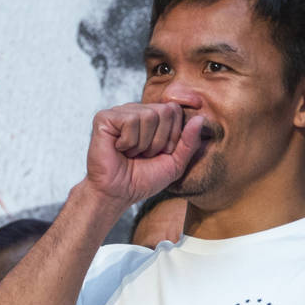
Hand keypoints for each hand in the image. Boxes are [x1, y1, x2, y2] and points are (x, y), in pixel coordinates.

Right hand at [85, 103, 203, 206]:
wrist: (118, 194)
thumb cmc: (143, 179)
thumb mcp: (174, 163)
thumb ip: (189, 142)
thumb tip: (200, 118)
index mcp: (152, 117)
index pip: (174, 110)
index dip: (172, 135)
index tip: (160, 152)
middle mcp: (136, 110)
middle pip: (164, 111)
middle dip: (159, 140)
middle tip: (144, 154)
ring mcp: (119, 112)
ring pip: (148, 116)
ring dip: (143, 143)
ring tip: (131, 153)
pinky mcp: (104, 118)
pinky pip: (130, 121)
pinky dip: (129, 142)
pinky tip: (119, 149)